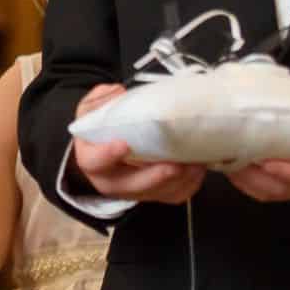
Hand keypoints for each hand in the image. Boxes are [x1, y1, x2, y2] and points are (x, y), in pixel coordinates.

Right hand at [70, 84, 206, 203]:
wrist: (104, 149)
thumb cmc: (99, 128)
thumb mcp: (91, 108)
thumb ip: (101, 99)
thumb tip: (119, 93)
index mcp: (91, 160)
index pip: (95, 161)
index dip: (107, 155)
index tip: (123, 144)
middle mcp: (111, 182)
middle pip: (131, 186)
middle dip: (155, 177)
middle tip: (174, 165)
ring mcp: (134, 191)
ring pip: (156, 194)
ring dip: (178, 182)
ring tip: (195, 163)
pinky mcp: (152, 194)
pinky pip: (172, 196)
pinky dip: (188, 185)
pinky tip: (198, 168)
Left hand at [224, 84, 289, 204]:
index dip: (288, 171)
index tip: (266, 160)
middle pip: (284, 189)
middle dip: (255, 177)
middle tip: (231, 157)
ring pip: (273, 193)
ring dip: (248, 182)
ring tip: (226, 162)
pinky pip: (271, 192)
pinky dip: (251, 185)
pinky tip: (236, 170)